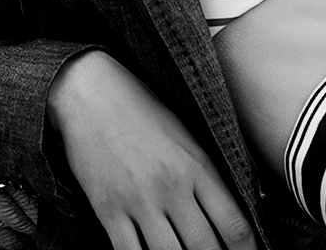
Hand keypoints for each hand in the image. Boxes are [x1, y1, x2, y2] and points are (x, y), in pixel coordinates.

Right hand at [47, 51, 259, 249]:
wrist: (90, 91)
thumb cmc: (140, 108)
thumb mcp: (185, 133)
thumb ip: (207, 172)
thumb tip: (232, 208)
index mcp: (196, 164)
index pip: (234, 225)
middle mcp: (171, 186)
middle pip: (206, 249)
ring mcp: (139, 200)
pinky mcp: (108, 210)